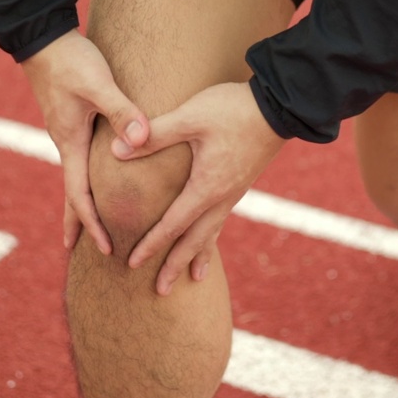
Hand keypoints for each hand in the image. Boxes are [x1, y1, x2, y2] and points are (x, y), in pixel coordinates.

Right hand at [22, 31, 148, 254]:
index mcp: (70, 143)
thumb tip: (141, 140)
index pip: (80, 196)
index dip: (93, 224)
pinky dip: (87, 177)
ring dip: (82, 202)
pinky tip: (99, 175)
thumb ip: (121, 112)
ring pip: (76, 176)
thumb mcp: (98, 85)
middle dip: (79, 223)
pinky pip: (81, 158)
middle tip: (86, 253)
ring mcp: (68, 130)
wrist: (42, 35)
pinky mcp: (72, 118)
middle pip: (72, 194)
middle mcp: (66, 142)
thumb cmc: (70, 60)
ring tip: (90, 223)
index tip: (105, 248)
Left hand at [111, 81, 285, 294]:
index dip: (152, 244)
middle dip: (176, 265)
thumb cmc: (233, 109)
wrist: (281, 105)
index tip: (133, 264)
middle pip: (195, 240)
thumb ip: (155, 134)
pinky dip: (213, 235)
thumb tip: (117, 150)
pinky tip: (212, 235)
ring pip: (212, 232)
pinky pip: (222, 218)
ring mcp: (234, 192)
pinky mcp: (241, 182)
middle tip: (161, 292)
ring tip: (195, 278)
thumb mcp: (191, 117)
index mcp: (206, 187)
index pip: (173, 224)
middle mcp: (222, 197)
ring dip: (199, 255)